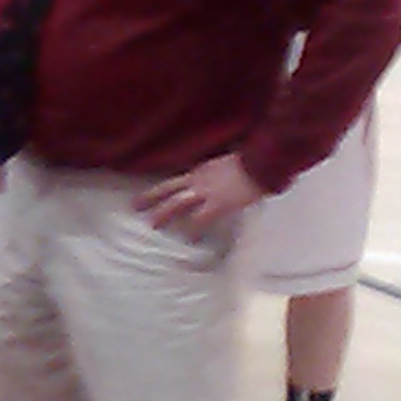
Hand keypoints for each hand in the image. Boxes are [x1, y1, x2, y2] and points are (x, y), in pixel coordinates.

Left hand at [134, 154, 263, 239]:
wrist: (265, 161)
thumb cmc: (256, 160)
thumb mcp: (233, 162)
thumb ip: (224, 171)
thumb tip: (228, 178)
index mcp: (204, 168)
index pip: (181, 179)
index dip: (168, 188)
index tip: (156, 194)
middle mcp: (199, 178)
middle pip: (168, 187)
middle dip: (151, 196)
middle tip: (134, 205)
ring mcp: (206, 191)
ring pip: (176, 203)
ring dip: (163, 214)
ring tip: (152, 225)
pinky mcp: (218, 204)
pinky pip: (200, 220)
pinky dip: (194, 230)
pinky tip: (189, 240)